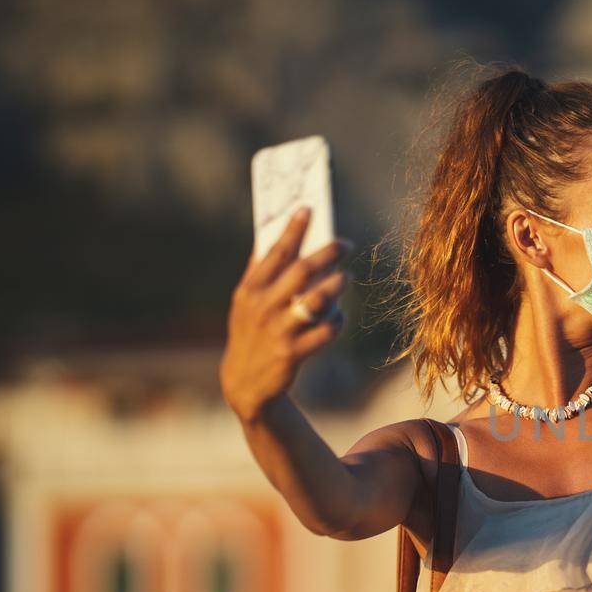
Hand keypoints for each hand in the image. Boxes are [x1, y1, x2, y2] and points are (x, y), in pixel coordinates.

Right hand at [220, 206, 353, 420]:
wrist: (245, 383)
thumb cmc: (251, 333)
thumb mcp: (245, 303)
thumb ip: (258, 273)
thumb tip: (271, 237)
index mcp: (249, 290)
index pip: (274, 252)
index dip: (292, 229)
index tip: (308, 208)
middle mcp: (262, 307)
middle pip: (301, 271)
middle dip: (327, 253)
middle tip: (346, 243)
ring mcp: (277, 330)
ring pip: (316, 300)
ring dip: (336, 286)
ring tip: (346, 279)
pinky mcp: (292, 353)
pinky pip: (324, 332)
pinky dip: (336, 322)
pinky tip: (338, 318)